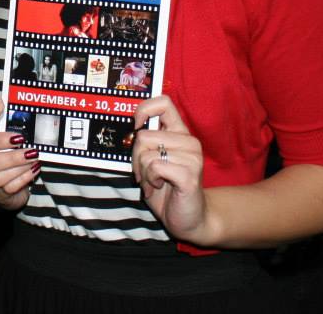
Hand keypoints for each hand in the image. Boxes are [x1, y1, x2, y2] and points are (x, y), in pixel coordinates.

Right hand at [0, 131, 37, 210]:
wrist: (4, 187)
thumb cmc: (3, 158)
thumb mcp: (0, 144)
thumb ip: (2, 134)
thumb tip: (16, 118)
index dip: (0, 141)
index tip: (18, 138)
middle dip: (11, 157)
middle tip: (30, 151)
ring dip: (19, 168)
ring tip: (33, 159)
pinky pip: (8, 189)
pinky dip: (23, 178)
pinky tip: (34, 170)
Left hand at [132, 95, 210, 242]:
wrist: (190, 219)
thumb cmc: (168, 189)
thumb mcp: (153, 160)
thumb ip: (146, 143)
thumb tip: (130, 129)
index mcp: (180, 133)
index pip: (164, 102)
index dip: (144, 110)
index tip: (136, 126)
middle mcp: (188, 142)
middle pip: (144, 136)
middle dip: (135, 158)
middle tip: (144, 173)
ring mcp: (192, 157)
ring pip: (146, 154)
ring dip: (143, 173)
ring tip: (154, 182)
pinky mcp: (189, 175)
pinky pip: (155, 167)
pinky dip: (150, 180)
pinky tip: (157, 187)